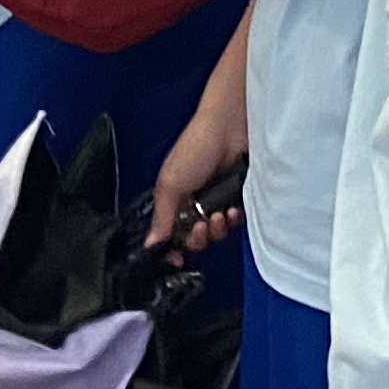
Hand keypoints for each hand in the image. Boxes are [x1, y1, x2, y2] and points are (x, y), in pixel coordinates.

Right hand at [144, 98, 245, 256]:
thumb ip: (161, 217)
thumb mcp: (170, 184)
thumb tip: (151, 243)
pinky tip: (231, 209)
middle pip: (194, 240)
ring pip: (216, 235)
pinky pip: (235, 223)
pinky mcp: (236, 199)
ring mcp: (216, 202)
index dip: (173, 249)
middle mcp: (194, 203)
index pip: (171, 235)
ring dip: (217, 230)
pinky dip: (233, 220)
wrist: (230, 129)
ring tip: (217, 214)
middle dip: (198, 239)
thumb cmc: (196, 146)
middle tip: (200, 227)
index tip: (176, 259)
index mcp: (173, 200)